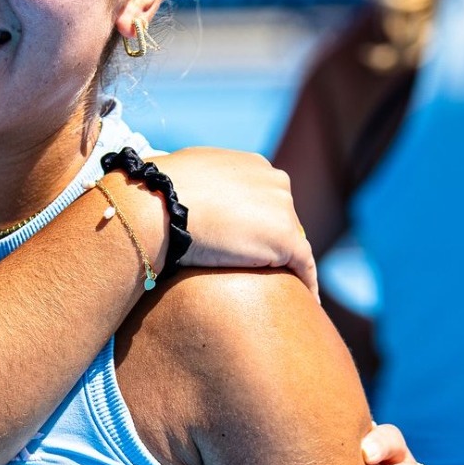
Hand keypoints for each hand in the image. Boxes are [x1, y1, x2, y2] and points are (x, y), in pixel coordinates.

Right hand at [154, 147, 317, 295]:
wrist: (156, 206)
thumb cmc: (160, 193)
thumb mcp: (189, 174)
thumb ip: (205, 182)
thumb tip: (191, 193)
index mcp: (252, 165)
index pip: (265, 198)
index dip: (257, 221)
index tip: (247, 242)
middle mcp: (274, 181)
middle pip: (282, 218)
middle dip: (271, 241)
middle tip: (258, 269)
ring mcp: (283, 209)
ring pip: (291, 243)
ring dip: (284, 263)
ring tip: (280, 288)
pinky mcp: (285, 239)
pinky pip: (303, 265)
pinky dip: (306, 282)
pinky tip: (306, 299)